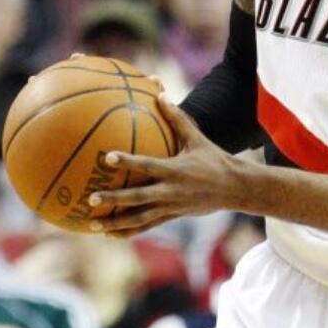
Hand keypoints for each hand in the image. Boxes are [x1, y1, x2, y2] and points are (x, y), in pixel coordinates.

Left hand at [85, 101, 240, 236]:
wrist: (235, 189)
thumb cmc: (215, 160)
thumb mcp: (197, 138)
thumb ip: (177, 118)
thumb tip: (160, 93)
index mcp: (175, 171)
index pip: (148, 166)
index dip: (128, 162)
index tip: (108, 158)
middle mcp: (171, 192)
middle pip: (138, 198)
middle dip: (115, 200)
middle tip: (92, 199)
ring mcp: (171, 207)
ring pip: (140, 218)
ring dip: (117, 223)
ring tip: (94, 225)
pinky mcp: (172, 216)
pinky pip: (147, 225)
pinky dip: (129, 230)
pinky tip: (111, 234)